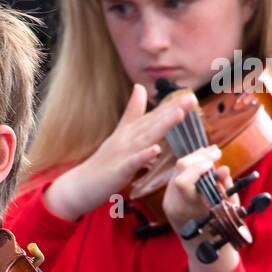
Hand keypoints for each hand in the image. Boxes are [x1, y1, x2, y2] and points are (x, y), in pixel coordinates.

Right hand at [45, 83, 198, 220]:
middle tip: (190, 98)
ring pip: (145, 138)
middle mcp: (127, 139)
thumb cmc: (103, 162)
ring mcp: (122, 154)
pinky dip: (143, 156)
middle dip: (172, 110)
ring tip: (179, 114)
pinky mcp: (118, 171)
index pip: (153, 117)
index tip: (190, 95)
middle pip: (152, 123)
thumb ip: (132, 111)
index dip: (171, 106)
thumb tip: (140, 87)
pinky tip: (155, 149)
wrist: (81, 185)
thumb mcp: (119, 133)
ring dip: (162, 126)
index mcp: (130, 132)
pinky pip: (133, 163)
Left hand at [161, 144, 229, 234]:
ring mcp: (167, 200)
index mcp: (187, 209)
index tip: (215, 160)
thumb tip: (222, 168)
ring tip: (211, 153)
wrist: (201, 245)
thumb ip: (224, 188)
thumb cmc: (219, 228)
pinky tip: (203, 162)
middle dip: (199, 157)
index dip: (198, 167)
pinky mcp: (167, 197)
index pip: (183, 181)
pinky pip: (177, 175)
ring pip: (177, 170)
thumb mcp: (227, 209)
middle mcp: (173, 203)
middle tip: (216, 152)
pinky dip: (191, 167)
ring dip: (195, 159)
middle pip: (179, 169)